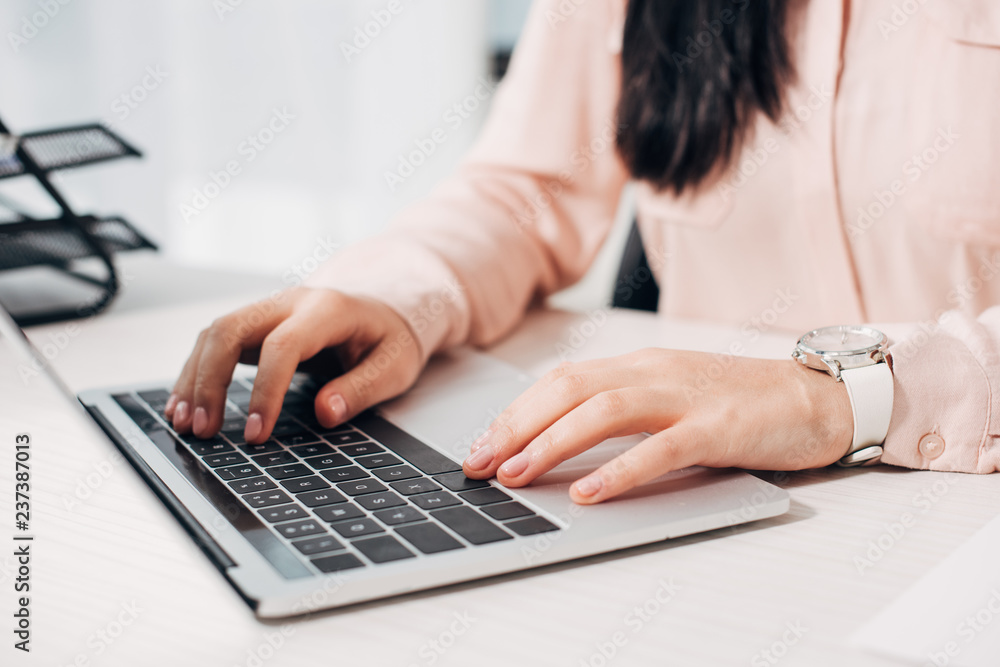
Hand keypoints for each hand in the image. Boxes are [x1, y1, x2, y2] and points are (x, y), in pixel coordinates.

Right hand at [164, 287, 421, 442]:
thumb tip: (326, 411)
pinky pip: (215, 342)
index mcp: (328, 309)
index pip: (283, 345)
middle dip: (210, 382)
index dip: (265, 391)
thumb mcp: (394, 367)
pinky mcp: (256, 325)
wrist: (385, 311)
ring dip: (194, 379)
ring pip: (214, 334)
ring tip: (186, 424)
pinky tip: (186, 405)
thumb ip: (362, 389)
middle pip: (231, 330)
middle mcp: (290, 302)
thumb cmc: (390, 339)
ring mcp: (269, 309)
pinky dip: (196, 373)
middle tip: (205, 430)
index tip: (256, 433)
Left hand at [461, 348, 852, 503]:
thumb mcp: (668, 394)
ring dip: (551, 443)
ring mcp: (685, 397)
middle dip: (515, 426)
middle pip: (568, 389)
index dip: (514, 413)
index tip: (481, 446)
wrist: (815, 396)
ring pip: (603, 411)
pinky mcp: (717, 428)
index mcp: (637, 365)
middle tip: (479, 463)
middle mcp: (652, 372)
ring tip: (517, 474)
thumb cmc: (736, 401)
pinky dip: (620, 471)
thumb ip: (620, 407)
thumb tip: (557, 437)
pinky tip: (589, 494)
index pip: (560, 382)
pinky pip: (660, 448)